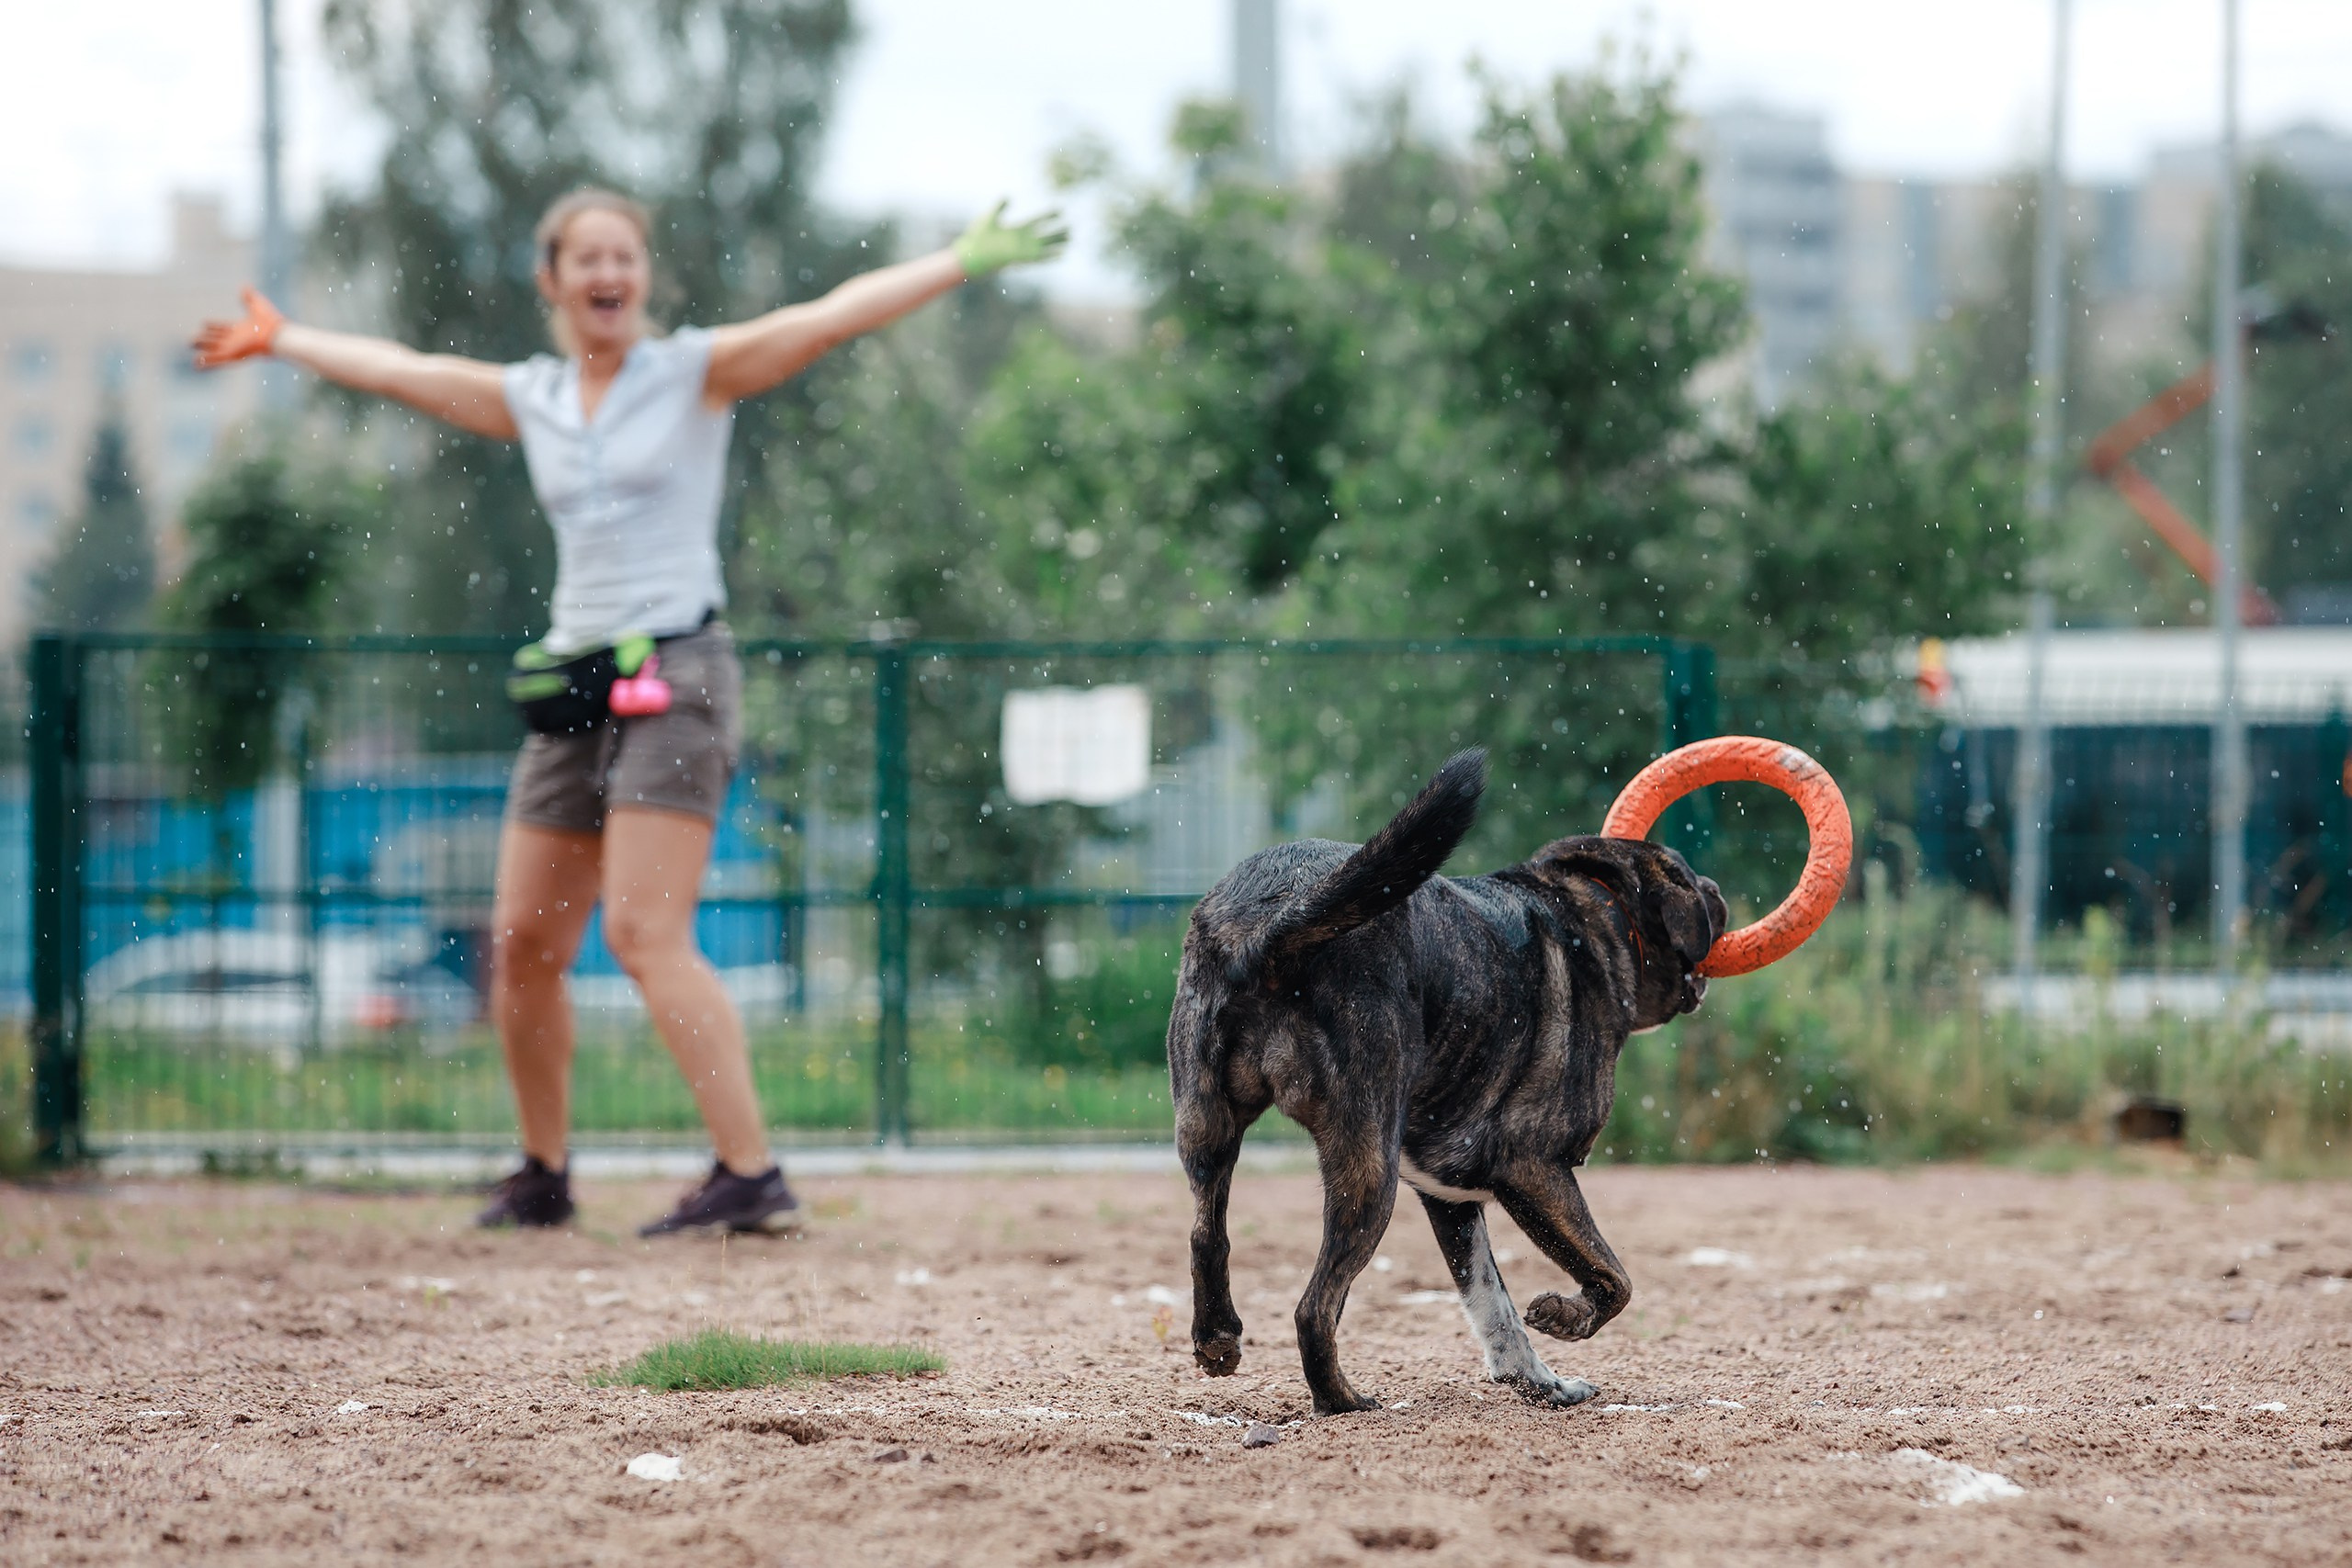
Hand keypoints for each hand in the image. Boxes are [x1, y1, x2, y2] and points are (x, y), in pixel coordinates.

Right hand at [192, 286, 285, 368]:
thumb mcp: (257, 305)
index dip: (212, 326)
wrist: (277, 335)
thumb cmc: (270, 321)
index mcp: (239, 329)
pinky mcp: (233, 355)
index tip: (204, 323)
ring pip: (213, 351)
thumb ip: (249, 297)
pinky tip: (195, 364)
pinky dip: (206, 362)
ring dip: (202, 353)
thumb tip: (245, 286)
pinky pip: (216, 360)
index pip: (222, 327)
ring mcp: (233, 348)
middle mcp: (234, 340)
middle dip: (203, 340)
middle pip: (214, 340)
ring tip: (192, 358)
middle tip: (192, 340)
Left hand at [953, 200, 1067, 277]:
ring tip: (1071, 241)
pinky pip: (1039, 258)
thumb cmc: (977, 237)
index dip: (1049, 215)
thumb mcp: (989, 217)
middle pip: (1044, 235)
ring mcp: (1022, 250)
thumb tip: (1008, 196)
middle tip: (1071, 228)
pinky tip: (1061, 255)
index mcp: (1016, 229)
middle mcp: (1022, 240)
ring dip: (1058, 244)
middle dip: (1057, 232)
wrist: (972, 254)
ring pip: (1045, 246)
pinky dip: (1050, 257)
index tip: (1060, 209)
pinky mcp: (1021, 259)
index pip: (1037, 221)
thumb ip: (999, 206)